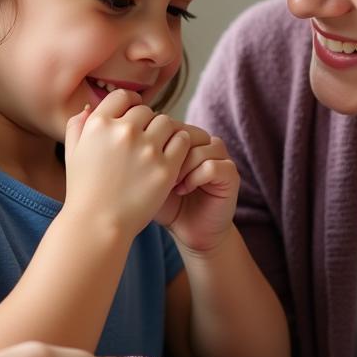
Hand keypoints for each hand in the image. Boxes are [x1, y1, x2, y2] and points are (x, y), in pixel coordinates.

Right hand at [62, 89, 190, 237]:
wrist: (97, 224)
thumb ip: (77, 126)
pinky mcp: (165, 167)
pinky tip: (171, 157)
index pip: (123, 97)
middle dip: (146, 122)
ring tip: (159, 148)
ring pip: (166, 123)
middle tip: (147, 139)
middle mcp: (123, 132)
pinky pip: (181, 141)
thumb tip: (89, 108)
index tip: (134, 115)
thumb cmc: (83, 191)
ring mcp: (146, 149)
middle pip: (146, 111)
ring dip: (164, 132)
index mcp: (99, 125)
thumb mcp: (72, 154)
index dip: (130, 103)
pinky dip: (178, 145)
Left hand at [154, 134, 238, 253]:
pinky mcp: (231, 176)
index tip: (145, 164)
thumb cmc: (168, 205)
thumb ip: (143, 158)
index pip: (174, 125)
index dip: (159, 142)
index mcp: (188, 141)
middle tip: (157, 173)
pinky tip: (182, 189)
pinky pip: (213, 166)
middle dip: (170, 153)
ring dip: (182, 167)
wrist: (190, 231)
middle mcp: (207, 145)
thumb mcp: (150, 178)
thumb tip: (125, 142)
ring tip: (170, 184)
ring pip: (201, 149)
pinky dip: (195, 178)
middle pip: (188, 134)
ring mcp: (221, 158)